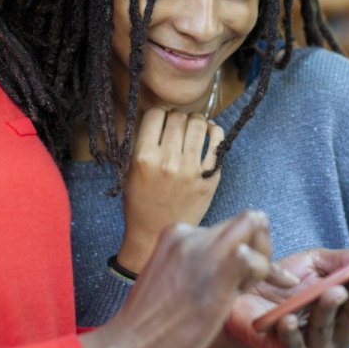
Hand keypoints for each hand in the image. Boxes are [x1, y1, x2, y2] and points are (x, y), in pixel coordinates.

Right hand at [81, 211, 297, 347]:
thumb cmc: (148, 327)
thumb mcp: (168, 282)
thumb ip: (193, 267)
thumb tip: (223, 270)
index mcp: (175, 234)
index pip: (226, 226)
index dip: (242, 247)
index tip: (242, 275)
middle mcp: (189, 233)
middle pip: (246, 220)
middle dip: (260, 247)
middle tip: (257, 281)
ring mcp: (204, 247)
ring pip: (255, 228)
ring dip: (263, 259)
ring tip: (250, 292)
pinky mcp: (220, 267)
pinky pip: (257, 259)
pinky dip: (264, 276)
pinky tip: (247, 299)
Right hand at [117, 107, 222, 270]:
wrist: (155, 233)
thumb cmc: (140, 202)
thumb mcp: (131, 171)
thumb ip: (142, 144)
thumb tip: (159, 117)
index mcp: (144, 158)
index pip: (155, 115)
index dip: (158, 114)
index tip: (160, 119)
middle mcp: (168, 161)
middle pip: (177, 117)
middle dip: (177, 117)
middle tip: (177, 124)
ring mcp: (191, 169)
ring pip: (198, 124)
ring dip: (195, 121)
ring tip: (192, 126)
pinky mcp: (209, 177)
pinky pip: (217, 142)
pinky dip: (214, 131)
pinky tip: (210, 131)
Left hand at [214, 248, 348, 347]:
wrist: (242, 300)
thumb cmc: (283, 283)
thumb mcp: (315, 262)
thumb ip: (344, 260)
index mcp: (347, 310)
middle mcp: (338, 332)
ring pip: (328, 331)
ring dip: (329, 311)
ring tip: (330, 292)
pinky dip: (292, 335)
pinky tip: (287, 320)